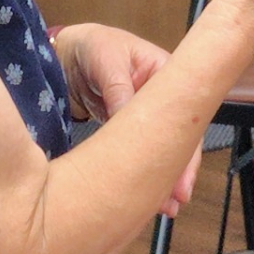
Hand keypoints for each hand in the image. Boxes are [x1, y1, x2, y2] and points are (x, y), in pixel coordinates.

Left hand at [54, 24, 199, 215]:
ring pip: (160, 148)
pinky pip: (141, 152)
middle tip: (174, 201)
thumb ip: (120, 89)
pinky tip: (144, 195)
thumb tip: (130, 122)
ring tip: (164, 207)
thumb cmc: (92, 46)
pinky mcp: (130, 129)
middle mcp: (161, 96)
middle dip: (177, 170)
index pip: (184, 112)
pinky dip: (143, 172)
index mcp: (164, 71)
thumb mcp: (107, 60)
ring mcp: (146, 114)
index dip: (185, 146)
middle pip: (177, 136)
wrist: (67, 54)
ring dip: (161, 176)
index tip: (181, 177)